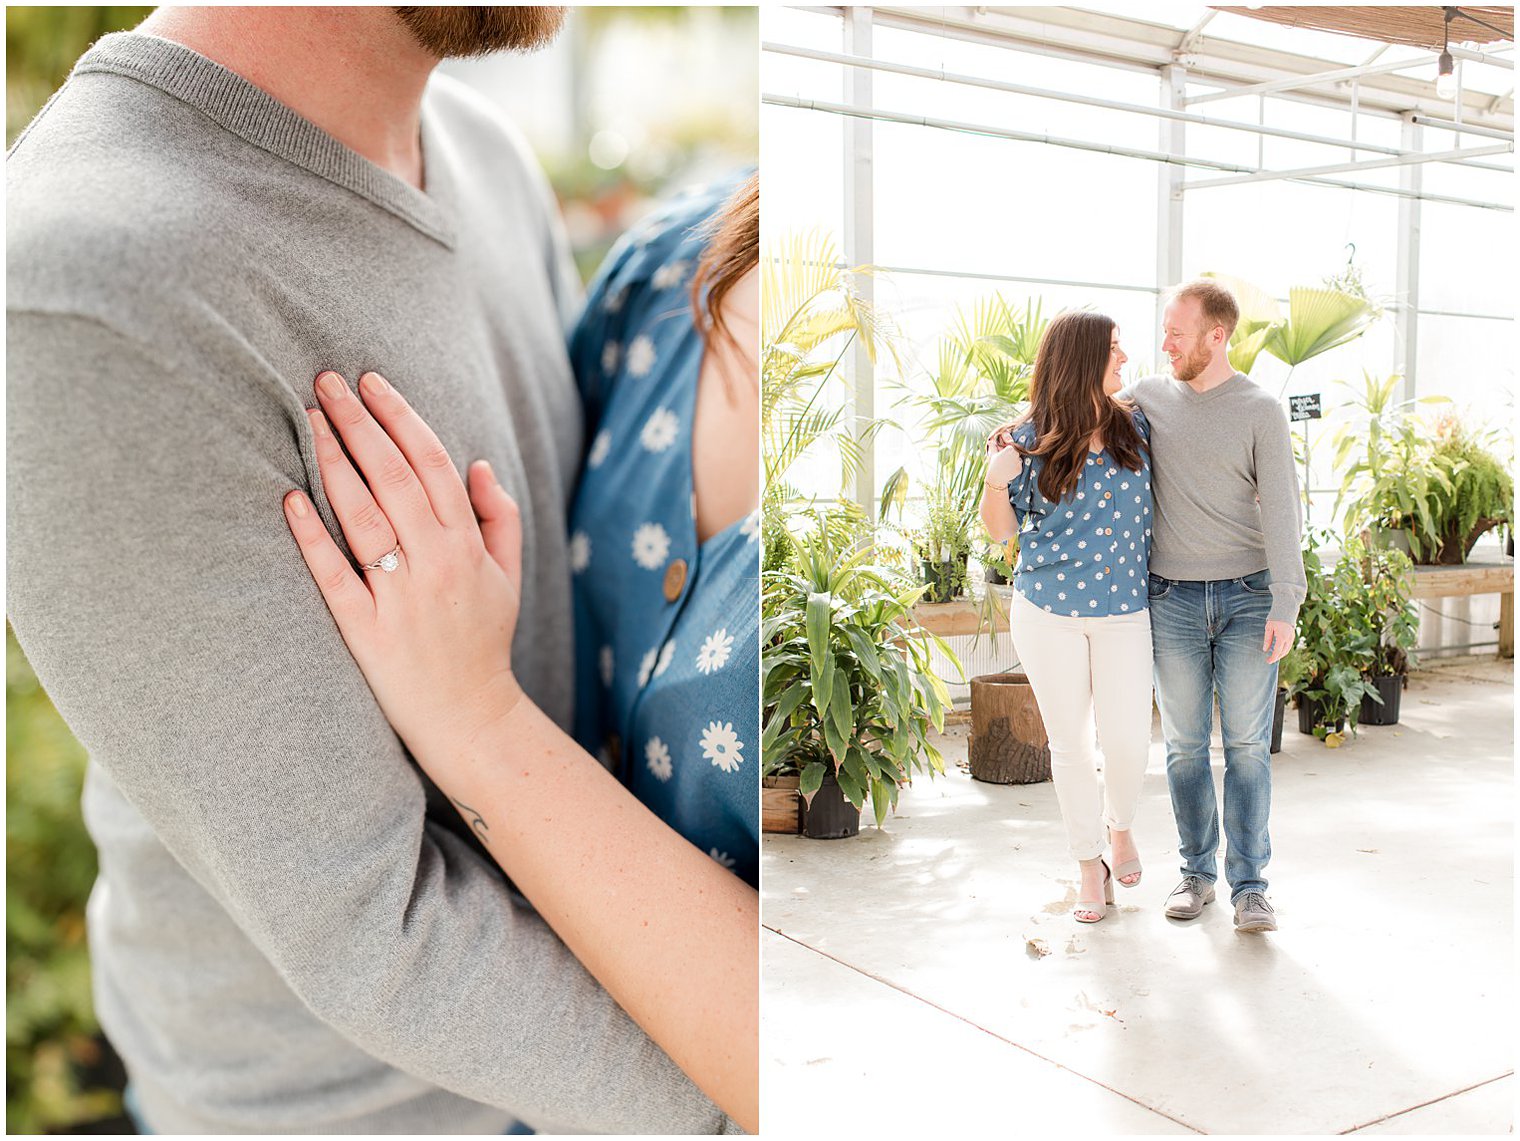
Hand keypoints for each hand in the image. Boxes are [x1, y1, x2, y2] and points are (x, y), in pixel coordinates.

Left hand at [283, 370, 524, 762]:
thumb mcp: (508, 576)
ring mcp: (399, 596)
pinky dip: (313, 537)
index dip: (400, 418)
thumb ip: (498, 518)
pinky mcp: (365, 630)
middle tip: (325, 381)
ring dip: (334, 463)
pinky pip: (335, 576)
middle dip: (359, 423)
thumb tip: (478, 463)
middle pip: (394, 478)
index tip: (370, 382)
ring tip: (307, 420)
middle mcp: (435, 564)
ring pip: (364, 516)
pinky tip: (291, 498)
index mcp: (467, 545)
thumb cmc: (483, 640)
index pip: (432, 464)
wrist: (469, 717)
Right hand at [985, 422, 1023, 486]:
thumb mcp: (993, 454)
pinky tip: (1009, 470)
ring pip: (1018, 460)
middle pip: (1016, 453)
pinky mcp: (1020, 469)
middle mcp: (1016, 454)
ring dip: (1014, 462)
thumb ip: (993, 446)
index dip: (1008, 451)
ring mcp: (1019, 462)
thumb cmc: (993, 465)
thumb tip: (990, 441)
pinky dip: (1015, 468)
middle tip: (1004, 460)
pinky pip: (1019, 467)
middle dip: (1012, 455)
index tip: (1004, 454)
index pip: (1012, 447)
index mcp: (1010, 448)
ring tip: (1006, 466)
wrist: (996, 477)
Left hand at [1263, 619, 1293, 663]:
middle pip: (1283, 652)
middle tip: (1269, 660)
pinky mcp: (1293, 636)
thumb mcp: (1269, 628)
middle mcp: (1288, 638)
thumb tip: (1265, 650)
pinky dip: (1284, 650)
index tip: (1268, 661)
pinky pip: (1289, 646)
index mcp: (1282, 637)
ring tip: (1273, 656)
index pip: (1277, 651)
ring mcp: (1292, 637)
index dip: (1273, 657)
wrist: (1285, 611)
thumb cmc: (1275, 619)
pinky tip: (1278, 650)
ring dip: (1280, 654)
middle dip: (1277, 657)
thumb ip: (1267, 639)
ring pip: (1287, 650)